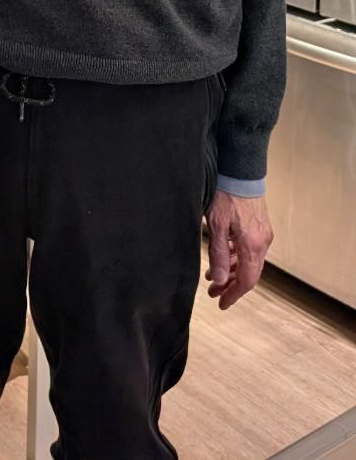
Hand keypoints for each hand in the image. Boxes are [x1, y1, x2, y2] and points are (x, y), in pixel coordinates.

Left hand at [204, 189, 272, 308]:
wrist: (241, 171)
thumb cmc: (225, 195)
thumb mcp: (216, 225)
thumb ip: (218, 254)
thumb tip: (219, 281)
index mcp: (252, 246)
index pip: (246, 281)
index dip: (233, 295)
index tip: (221, 304)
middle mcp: (262, 243)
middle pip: (249, 273)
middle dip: (230, 285)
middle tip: (213, 292)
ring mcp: (262, 234)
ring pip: (249, 262)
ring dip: (231, 271)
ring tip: (212, 277)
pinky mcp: (259, 226)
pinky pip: (249, 250)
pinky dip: (236, 258)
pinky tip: (223, 257)